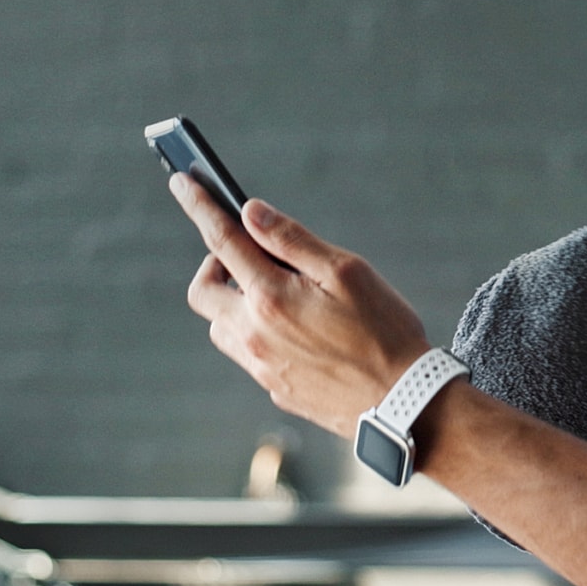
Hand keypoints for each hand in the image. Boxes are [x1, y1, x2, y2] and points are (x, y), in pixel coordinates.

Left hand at [171, 173, 430, 436]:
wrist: (404, 403)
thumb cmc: (385, 332)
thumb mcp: (347, 271)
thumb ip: (292, 240)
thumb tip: (250, 213)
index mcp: (271, 297)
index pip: (222, 240)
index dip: (198, 206)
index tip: (182, 182)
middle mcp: (254, 334)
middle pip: (202, 292)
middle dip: (214, 266)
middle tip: (249, 256)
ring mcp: (261, 366)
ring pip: (222, 327)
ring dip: (234, 303)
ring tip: (278, 295)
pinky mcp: (275, 388)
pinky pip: (249, 354)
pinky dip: (258, 332)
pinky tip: (298, 330)